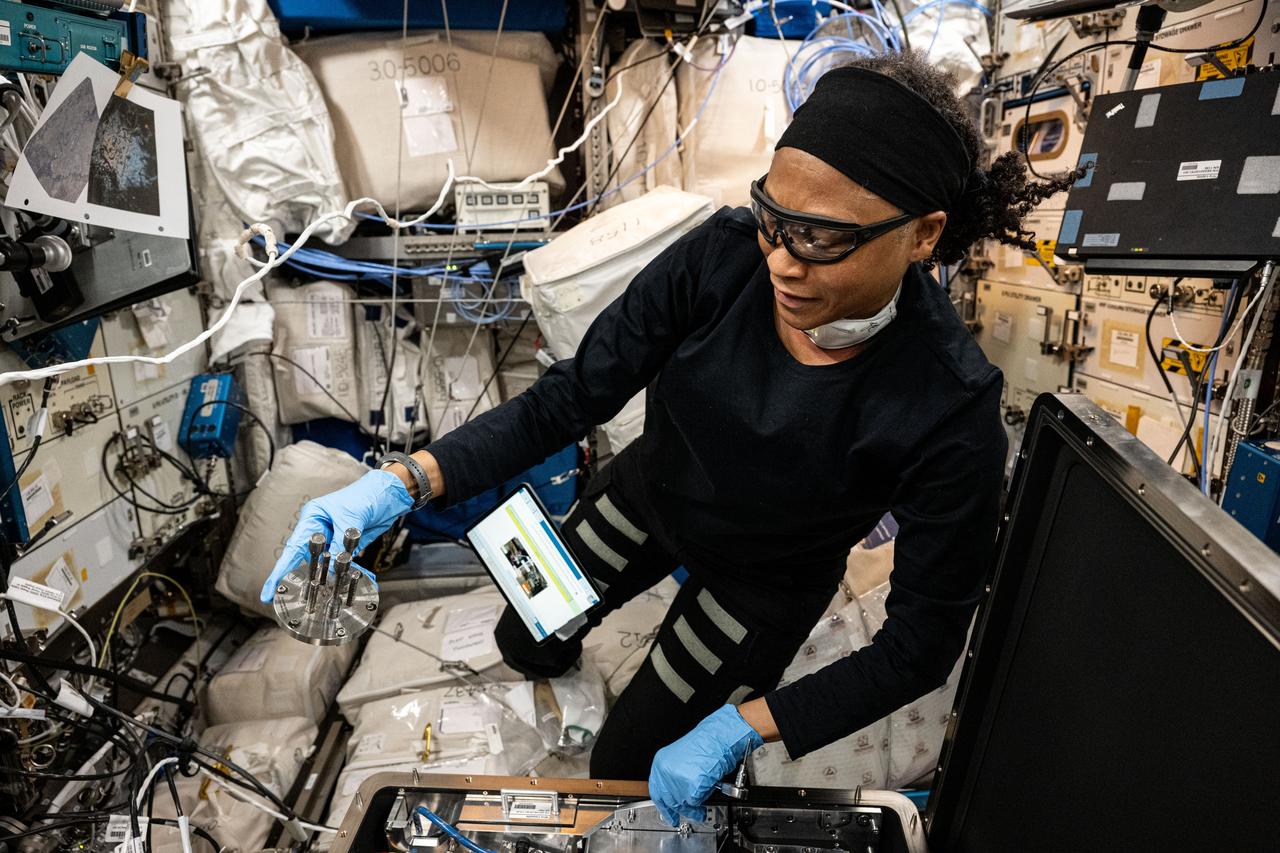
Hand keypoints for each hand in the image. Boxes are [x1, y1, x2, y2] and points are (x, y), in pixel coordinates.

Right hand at [259, 469, 413, 602]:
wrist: (389, 493)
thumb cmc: (366, 494)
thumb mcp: (351, 518)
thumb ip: (341, 543)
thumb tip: (334, 566)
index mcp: (312, 518)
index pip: (292, 548)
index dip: (279, 572)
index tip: (269, 591)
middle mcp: (320, 530)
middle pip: (308, 560)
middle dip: (308, 579)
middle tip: (305, 598)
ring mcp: (334, 539)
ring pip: (329, 565)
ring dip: (335, 578)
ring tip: (337, 592)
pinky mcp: (348, 546)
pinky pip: (346, 563)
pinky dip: (354, 572)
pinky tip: (362, 580)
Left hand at [648, 705, 763, 825]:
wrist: (719, 736)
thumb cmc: (706, 743)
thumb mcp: (681, 758)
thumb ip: (675, 776)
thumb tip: (678, 793)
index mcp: (661, 763)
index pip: (657, 792)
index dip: (664, 806)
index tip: (669, 815)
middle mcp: (666, 772)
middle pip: (670, 800)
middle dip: (682, 809)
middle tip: (691, 813)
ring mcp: (678, 780)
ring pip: (684, 803)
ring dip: (694, 807)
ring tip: (701, 807)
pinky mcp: (692, 787)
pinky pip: (697, 800)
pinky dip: (704, 797)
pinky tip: (707, 790)